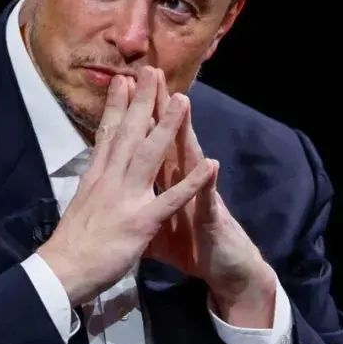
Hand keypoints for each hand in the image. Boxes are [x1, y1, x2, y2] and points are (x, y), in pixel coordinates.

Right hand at [36, 67, 215, 305]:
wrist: (63, 270)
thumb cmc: (70, 243)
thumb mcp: (79, 205)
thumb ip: (92, 187)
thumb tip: (92, 175)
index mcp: (95, 176)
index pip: (107, 133)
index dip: (116, 106)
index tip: (125, 81)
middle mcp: (109, 179)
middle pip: (128, 132)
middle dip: (142, 100)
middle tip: (153, 71)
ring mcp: (126, 197)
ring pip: (150, 153)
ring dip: (168, 125)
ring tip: (184, 100)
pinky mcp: (141, 220)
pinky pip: (171, 198)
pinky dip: (192, 182)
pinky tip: (210, 165)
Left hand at [146, 69, 276, 327]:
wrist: (224, 270)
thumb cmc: (189, 246)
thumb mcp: (154, 222)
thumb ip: (140, 200)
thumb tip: (118, 189)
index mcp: (163, 180)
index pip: (145, 142)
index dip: (132, 116)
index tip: (121, 86)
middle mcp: (181, 180)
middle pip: (166, 138)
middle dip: (156, 108)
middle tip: (149, 74)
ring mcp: (199, 195)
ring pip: (190, 158)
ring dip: (186, 131)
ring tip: (182, 101)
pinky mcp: (212, 218)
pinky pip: (208, 201)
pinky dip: (207, 184)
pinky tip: (211, 165)